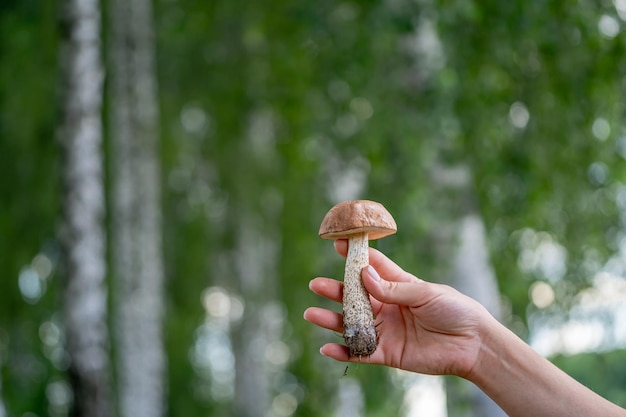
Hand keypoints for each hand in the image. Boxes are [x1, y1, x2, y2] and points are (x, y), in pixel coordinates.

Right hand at [304, 239, 493, 377]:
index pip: (372, 269)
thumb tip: (364, 275)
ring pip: (352, 325)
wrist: (473, 344)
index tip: (338, 244)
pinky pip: (361, 353)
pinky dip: (343, 352)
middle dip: (335, 291)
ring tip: (311, 314)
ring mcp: (386, 330)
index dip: (355, 257)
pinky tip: (327, 348)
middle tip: (316, 284)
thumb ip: (394, 287)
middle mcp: (388, 307)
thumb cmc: (455, 310)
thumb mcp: (426, 292)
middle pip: (355, 297)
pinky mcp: (388, 353)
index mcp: (399, 286)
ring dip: (331, 320)